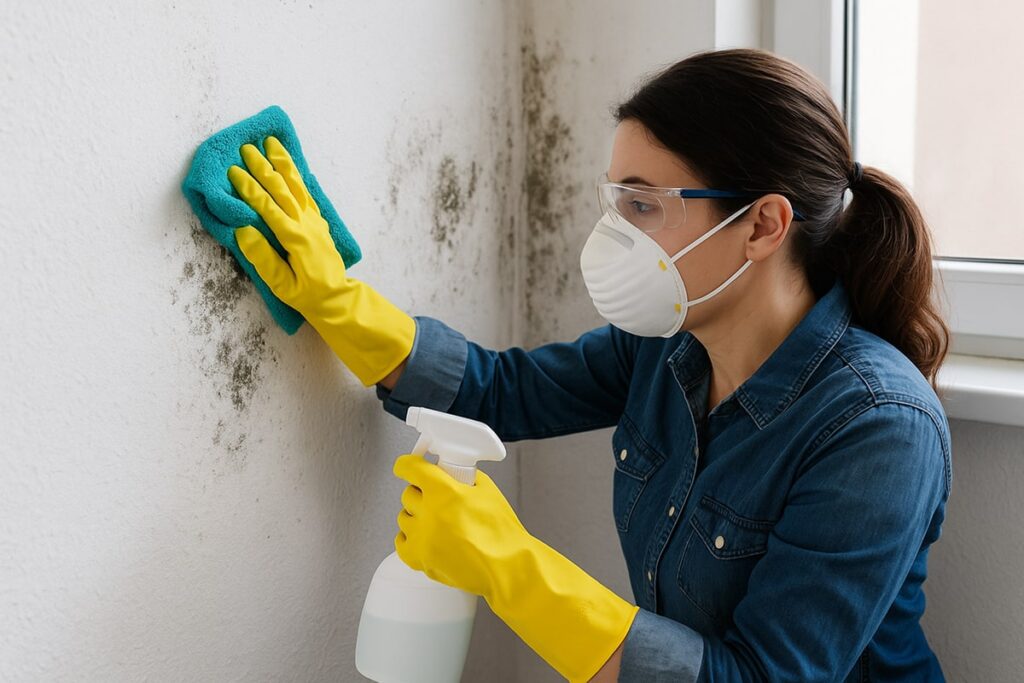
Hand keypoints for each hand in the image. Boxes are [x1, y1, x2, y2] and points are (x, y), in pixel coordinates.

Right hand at [227, 137, 414, 385]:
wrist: (336, 298)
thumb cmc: (305, 295)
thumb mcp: (281, 284)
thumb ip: (262, 258)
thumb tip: (243, 231)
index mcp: (295, 238)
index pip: (268, 207)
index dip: (250, 189)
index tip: (233, 172)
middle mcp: (306, 224)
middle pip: (282, 189)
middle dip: (263, 168)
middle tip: (246, 149)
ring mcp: (315, 220)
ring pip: (297, 186)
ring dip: (283, 163)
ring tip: (272, 143)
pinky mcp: (318, 222)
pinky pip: (307, 193)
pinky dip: (297, 176)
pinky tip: (290, 165)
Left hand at [393, 453, 530, 596]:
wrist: (506, 567)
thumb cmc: (501, 533)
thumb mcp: (488, 491)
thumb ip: (465, 478)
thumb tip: (452, 473)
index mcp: (444, 491)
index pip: (410, 468)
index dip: (407, 465)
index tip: (406, 466)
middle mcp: (429, 513)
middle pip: (407, 493)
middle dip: (420, 493)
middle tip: (435, 498)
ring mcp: (421, 537)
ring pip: (404, 517)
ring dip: (417, 516)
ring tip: (436, 522)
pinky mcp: (418, 559)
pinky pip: (401, 541)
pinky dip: (411, 537)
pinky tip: (427, 537)